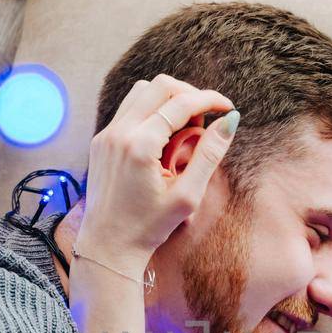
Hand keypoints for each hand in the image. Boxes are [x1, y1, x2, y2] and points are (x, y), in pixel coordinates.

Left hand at [75, 73, 237, 269]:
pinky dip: (151, 112)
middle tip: (204, 120)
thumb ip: (209, 155)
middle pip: (160, 86)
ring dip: (168, 101)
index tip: (228, 107)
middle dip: (189, 95)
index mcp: (140, 146)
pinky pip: (129, 110)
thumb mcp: (187, 195)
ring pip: (142, 92)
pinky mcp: (101, 140)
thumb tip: (230, 121)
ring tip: (184, 129)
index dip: (210, 99)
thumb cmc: (149, 227)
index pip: (181, 103)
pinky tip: (163, 137)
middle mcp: (119, 133)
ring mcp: (106, 134)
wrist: (108, 246)